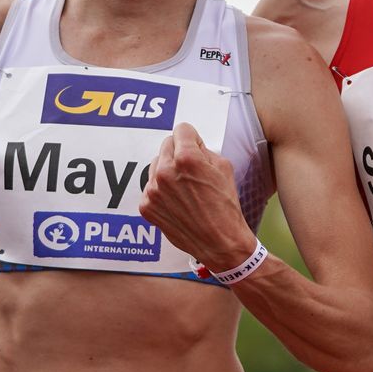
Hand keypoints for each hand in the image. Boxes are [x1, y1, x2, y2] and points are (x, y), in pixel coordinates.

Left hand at [138, 123, 252, 272]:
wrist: (219, 242)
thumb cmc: (225, 206)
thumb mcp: (224, 168)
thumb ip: (204, 150)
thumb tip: (192, 145)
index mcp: (187, 159)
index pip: (181, 129)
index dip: (192, 138)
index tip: (196, 147)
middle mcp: (166, 172)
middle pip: (166, 145)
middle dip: (179, 152)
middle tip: (192, 170)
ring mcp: (153, 190)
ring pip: (156, 165)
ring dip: (168, 170)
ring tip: (185, 188)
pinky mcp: (146, 206)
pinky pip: (151, 186)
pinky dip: (161, 190)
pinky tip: (177, 202)